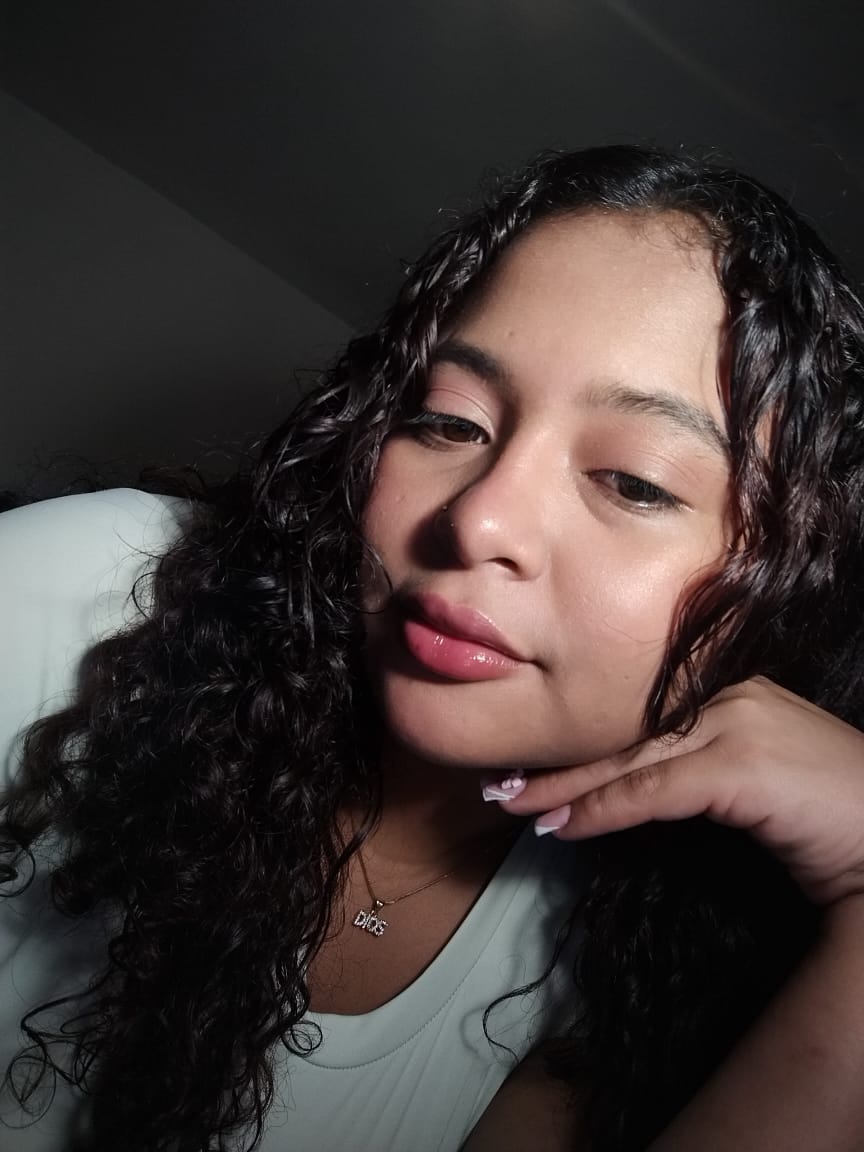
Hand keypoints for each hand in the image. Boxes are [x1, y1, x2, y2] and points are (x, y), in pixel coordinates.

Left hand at [486, 677, 863, 906]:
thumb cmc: (832, 818)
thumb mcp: (759, 781)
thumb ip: (704, 773)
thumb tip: (634, 794)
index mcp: (733, 693)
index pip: (642, 723)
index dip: (587, 749)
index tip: (536, 770)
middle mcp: (730, 697)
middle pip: (626, 737)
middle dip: (561, 765)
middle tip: (502, 784)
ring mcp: (736, 725)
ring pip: (629, 760)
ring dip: (566, 789)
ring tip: (515, 807)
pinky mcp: (739, 765)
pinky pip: (652, 790)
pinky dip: (603, 810)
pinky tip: (564, 827)